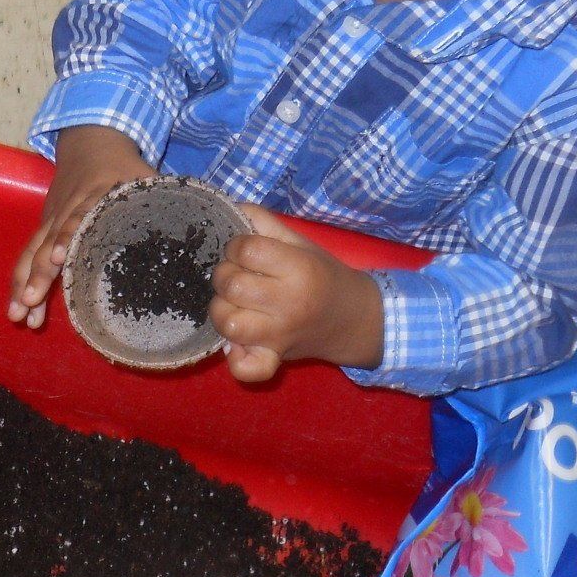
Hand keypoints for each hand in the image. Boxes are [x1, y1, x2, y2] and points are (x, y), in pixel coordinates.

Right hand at [9, 126, 155, 327]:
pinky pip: (28, 258)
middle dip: (37, 275)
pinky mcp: (43, 229)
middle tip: (30, 302)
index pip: (77, 219)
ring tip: (19, 315)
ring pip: (31, 254)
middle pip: (47, 243)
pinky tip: (22, 311)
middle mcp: (67, 211)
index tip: (58, 260)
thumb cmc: (124, 168)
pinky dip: (22, 284)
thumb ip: (168, 205)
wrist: (90, 142)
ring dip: (23, 286)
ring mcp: (51, 220)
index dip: (67, 239)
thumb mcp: (147, 180)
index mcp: (94, 198)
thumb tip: (202, 234)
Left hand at [208, 204, 384, 382]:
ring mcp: (279, 335)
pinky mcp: (274, 359)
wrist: (354, 319)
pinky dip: (235, 359)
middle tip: (237, 277)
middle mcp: (289, 303)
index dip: (236, 246)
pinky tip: (237, 344)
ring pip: (228, 323)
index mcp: (299, 268)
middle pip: (231, 285)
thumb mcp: (301, 243)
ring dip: (222, 310)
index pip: (247, 249)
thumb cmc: (323, 276)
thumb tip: (230, 207)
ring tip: (234, 304)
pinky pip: (246, 369)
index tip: (243, 251)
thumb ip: (265, 224)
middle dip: (225, 275)